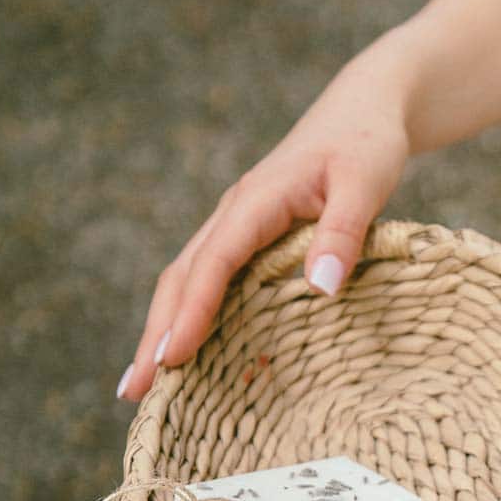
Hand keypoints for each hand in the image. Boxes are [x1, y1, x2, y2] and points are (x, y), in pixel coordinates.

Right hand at [118, 50, 411, 400]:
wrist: (364, 109)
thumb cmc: (367, 144)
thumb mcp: (366, 184)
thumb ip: (343, 234)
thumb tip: (321, 288)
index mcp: (255, 201)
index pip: (214, 263)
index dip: (191, 313)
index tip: (170, 359)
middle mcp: (235, 214)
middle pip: (181, 279)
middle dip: (155, 335)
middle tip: (133, 391)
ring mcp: (236, 225)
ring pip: (186, 280)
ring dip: (161, 329)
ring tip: (141, 384)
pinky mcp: (247, 235)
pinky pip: (208, 279)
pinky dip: (188, 315)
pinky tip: (184, 351)